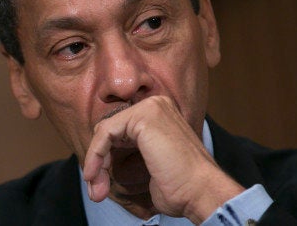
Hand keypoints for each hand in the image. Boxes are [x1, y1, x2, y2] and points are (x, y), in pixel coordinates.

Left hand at [82, 96, 244, 222]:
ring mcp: (151, 108)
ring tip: (98, 189)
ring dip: (95, 163)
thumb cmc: (181, 185)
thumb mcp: (151, 163)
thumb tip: (100, 161)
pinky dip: (95, 156)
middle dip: (98, 161)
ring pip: (104, 131)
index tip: (99, 183)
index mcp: (160, 113)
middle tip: (97, 189)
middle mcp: (157, 105)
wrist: (200, 191)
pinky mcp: (143, 117)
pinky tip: (95, 175)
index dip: (105, 156)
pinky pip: (105, 133)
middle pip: (110, 129)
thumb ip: (130, 153)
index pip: (119, 129)